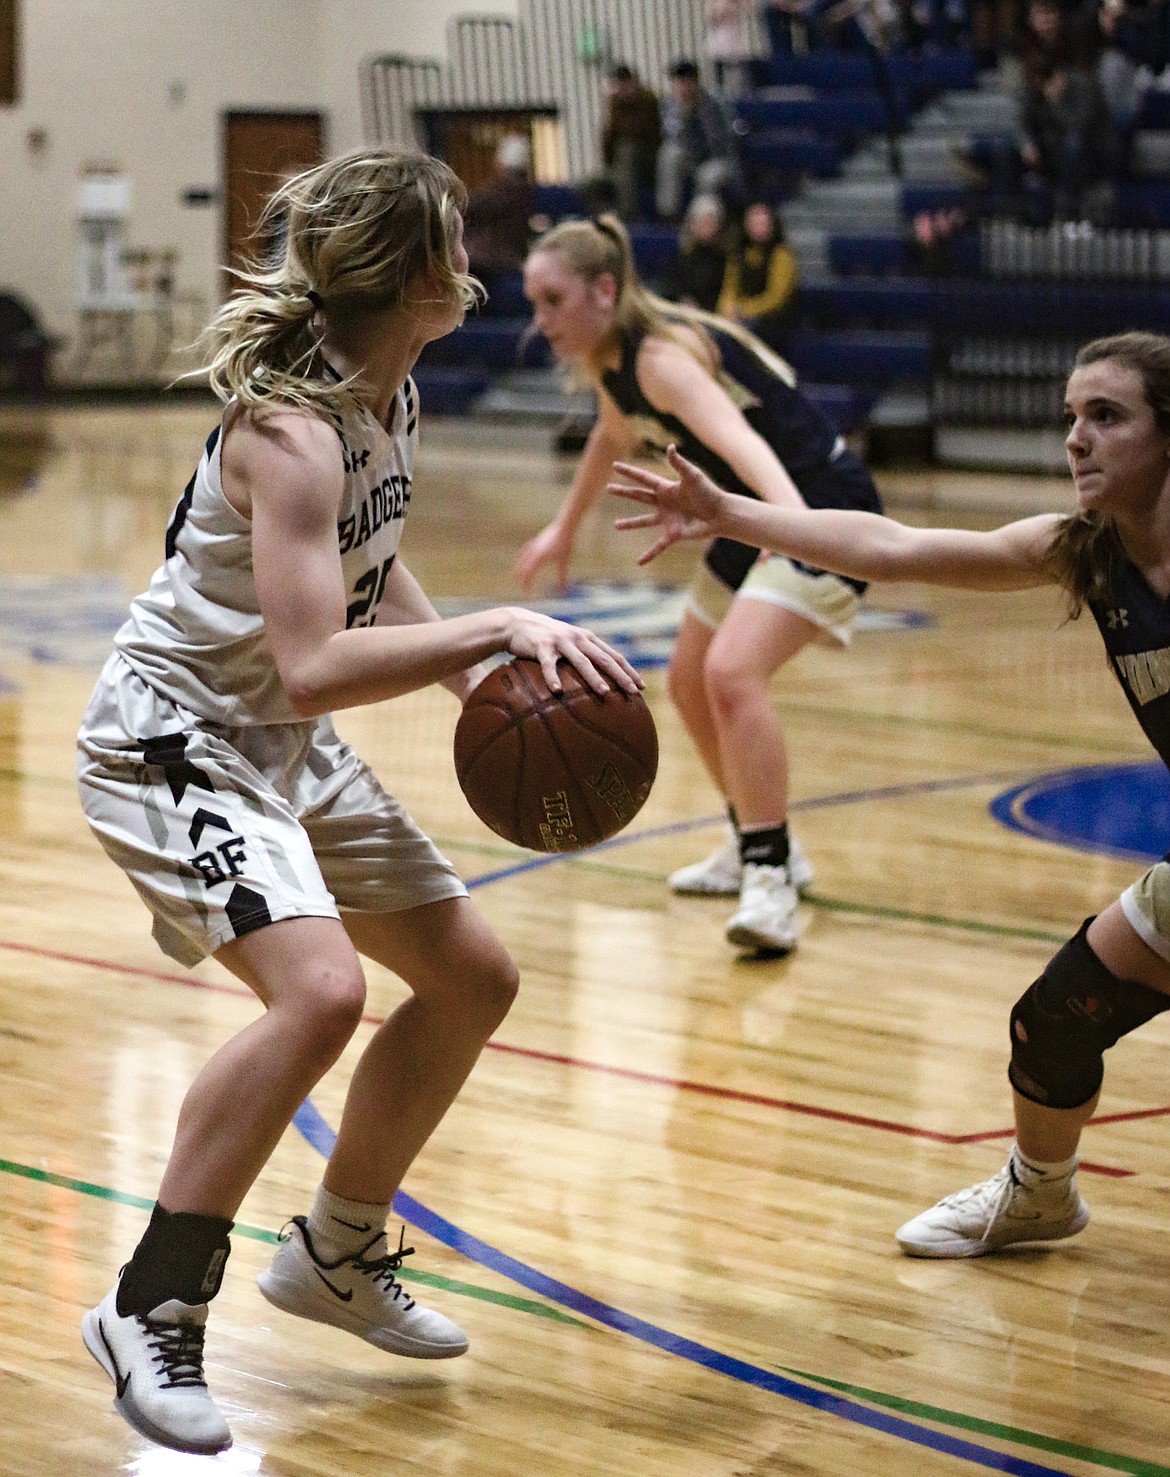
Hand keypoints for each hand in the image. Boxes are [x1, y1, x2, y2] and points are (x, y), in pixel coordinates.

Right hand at [499, 607, 642, 696]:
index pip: (614, 656)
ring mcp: (560, 642)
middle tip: (632, 692)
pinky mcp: (541, 647)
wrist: (517, 623)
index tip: (641, 687)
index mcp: (587, 639)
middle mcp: (578, 638)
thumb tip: (600, 681)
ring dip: (594, 678)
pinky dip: (553, 678)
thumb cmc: (546, 639)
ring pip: (581, 662)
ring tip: (604, 693)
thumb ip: (583, 656)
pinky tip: (557, 692)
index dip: (628, 671)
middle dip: (620, 676)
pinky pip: (548, 664)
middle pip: (604, 659)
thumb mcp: (569, 644)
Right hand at [513, 520, 573, 593]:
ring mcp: (533, 546)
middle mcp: (533, 553)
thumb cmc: (565, 544)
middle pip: (521, 569)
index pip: (528, 576)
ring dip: (520, 569)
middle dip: (521, 579)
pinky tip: (524, 559)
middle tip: (524, 589)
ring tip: (519, 576)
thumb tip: (563, 592)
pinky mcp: (536, 541)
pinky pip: (526, 551)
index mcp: (538, 559)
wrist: (564, 526)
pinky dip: (523, 558)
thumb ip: (561, 577)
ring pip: (522, 559)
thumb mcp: (564, 562)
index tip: (527, 595)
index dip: (526, 586)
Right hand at [608, 445, 727, 564]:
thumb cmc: (708, 493)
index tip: (615, 466)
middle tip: (608, 489)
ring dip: (630, 523)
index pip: (643, 479)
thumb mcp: (692, 476)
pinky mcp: (673, 534)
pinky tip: (639, 562)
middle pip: (639, 496)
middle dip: (624, 493)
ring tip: (616, 525)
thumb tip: (669, 447)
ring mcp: (668, 519)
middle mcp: (664, 503)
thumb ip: (679, 464)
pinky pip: (658, 546)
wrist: (720, 513)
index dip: (629, 472)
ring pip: (644, 521)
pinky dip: (649, 554)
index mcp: (666, 488)